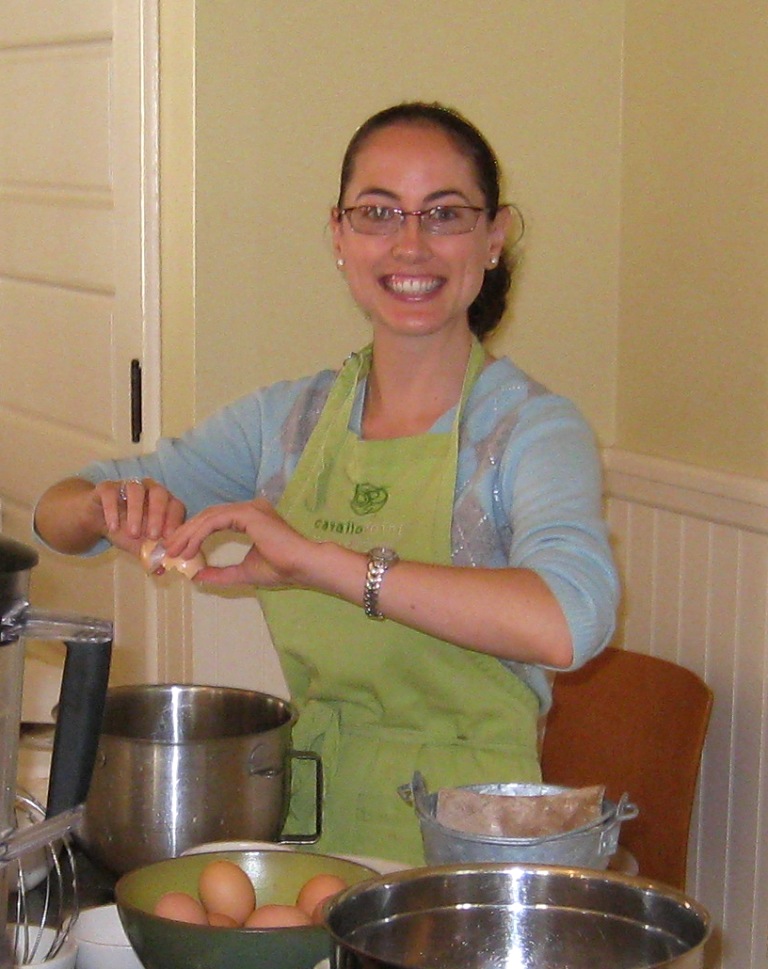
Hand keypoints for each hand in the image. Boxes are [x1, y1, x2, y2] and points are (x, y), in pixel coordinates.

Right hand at [96, 477, 186, 554]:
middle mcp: (148, 489)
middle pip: (159, 493)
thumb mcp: (140, 544)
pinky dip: (113, 510)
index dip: (175, 520)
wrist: (97, 519)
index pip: (175, 505)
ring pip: (136, 490)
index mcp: (163, 502)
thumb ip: (151, 554)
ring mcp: (128, 485)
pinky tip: (113, 527)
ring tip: (133, 534)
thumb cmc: (125, 530)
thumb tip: (161, 570)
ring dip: (136, 512)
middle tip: (152, 536)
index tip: (169, 538)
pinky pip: (111, 493)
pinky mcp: (107, 487)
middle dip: (158, 514)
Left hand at [163, 498, 314, 588]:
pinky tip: (189, 548)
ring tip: (174, 550)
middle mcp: (249, 509)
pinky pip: (215, 520)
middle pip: (208, 515)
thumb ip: (222, 573)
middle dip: (185, 533)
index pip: (214, 520)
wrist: (302, 566)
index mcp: (250, 518)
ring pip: (209, 516)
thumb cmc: (281, 569)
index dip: (194, 534)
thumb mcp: (244, 572)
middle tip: (168, 549)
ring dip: (188, 533)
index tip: (179, 550)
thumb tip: (198, 577)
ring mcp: (249, 508)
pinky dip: (199, 534)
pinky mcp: (247, 513)